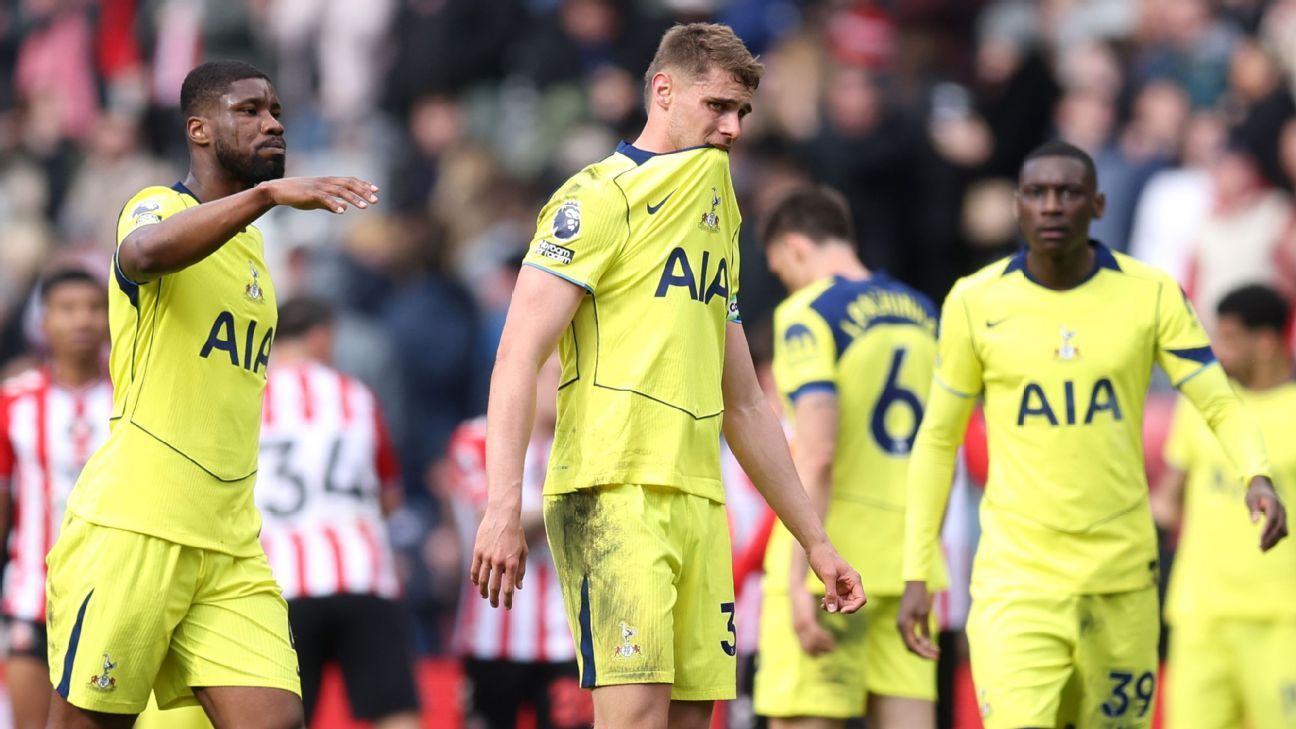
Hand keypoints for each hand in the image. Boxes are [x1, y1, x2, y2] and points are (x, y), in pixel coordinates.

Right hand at [260, 177, 379, 213]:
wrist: (278, 191)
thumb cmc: (298, 195)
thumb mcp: (318, 200)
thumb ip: (331, 204)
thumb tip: (344, 208)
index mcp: (329, 182)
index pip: (350, 181)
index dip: (363, 185)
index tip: (376, 190)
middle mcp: (326, 182)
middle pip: (349, 184)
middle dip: (364, 192)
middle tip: (375, 200)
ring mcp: (319, 187)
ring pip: (340, 191)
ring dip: (353, 198)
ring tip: (364, 207)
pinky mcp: (311, 194)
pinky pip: (325, 198)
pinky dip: (334, 204)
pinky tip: (342, 212)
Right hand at [469, 502, 527, 608]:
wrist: (503, 515)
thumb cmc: (516, 533)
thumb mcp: (523, 551)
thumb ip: (521, 570)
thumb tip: (518, 587)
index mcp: (512, 562)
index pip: (509, 588)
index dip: (508, 600)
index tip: (507, 607)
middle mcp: (499, 561)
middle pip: (494, 587)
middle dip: (494, 599)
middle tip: (494, 605)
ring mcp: (487, 557)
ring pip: (482, 580)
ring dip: (483, 591)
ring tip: (485, 596)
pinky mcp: (478, 551)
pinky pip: (475, 569)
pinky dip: (475, 579)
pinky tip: (477, 583)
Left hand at [791, 586, 834, 655]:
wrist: (797, 590)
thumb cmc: (801, 602)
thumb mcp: (804, 616)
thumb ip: (808, 624)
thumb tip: (814, 631)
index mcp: (796, 630)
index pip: (805, 648)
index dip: (813, 653)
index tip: (823, 655)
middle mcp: (798, 630)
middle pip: (809, 648)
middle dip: (820, 652)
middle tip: (831, 652)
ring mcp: (801, 625)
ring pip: (814, 642)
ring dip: (825, 646)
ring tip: (833, 647)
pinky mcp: (807, 620)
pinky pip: (817, 633)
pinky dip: (825, 637)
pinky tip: (831, 637)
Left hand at [805, 541, 865, 613]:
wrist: (816, 549)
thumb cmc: (824, 557)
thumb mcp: (827, 575)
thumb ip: (831, 593)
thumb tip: (832, 610)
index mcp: (854, 580)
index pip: (861, 599)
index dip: (853, 607)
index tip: (842, 611)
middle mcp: (851, 584)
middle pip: (852, 603)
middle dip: (841, 607)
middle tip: (828, 606)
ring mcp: (844, 587)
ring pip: (844, 603)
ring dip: (834, 607)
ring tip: (823, 604)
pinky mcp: (836, 588)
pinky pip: (837, 600)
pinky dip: (830, 603)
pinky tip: (823, 603)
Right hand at [897, 580, 938, 659]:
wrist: (914, 584)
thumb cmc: (920, 597)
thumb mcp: (924, 614)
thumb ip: (925, 630)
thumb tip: (927, 645)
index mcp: (904, 625)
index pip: (912, 645)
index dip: (923, 653)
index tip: (934, 656)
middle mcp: (900, 627)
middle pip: (911, 646)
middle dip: (924, 652)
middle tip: (937, 655)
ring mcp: (902, 625)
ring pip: (911, 642)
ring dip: (923, 647)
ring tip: (936, 650)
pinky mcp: (906, 623)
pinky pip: (912, 636)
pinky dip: (920, 641)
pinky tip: (930, 643)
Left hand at [1246, 476, 1288, 550]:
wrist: (1264, 487)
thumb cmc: (1255, 494)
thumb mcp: (1251, 499)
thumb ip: (1253, 510)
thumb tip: (1254, 522)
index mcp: (1273, 504)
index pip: (1272, 520)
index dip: (1267, 531)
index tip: (1260, 540)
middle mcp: (1281, 511)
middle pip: (1279, 528)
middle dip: (1271, 539)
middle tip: (1261, 548)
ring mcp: (1284, 515)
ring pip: (1283, 531)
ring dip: (1274, 541)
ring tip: (1263, 549)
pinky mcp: (1283, 519)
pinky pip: (1283, 531)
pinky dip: (1277, 538)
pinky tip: (1268, 544)